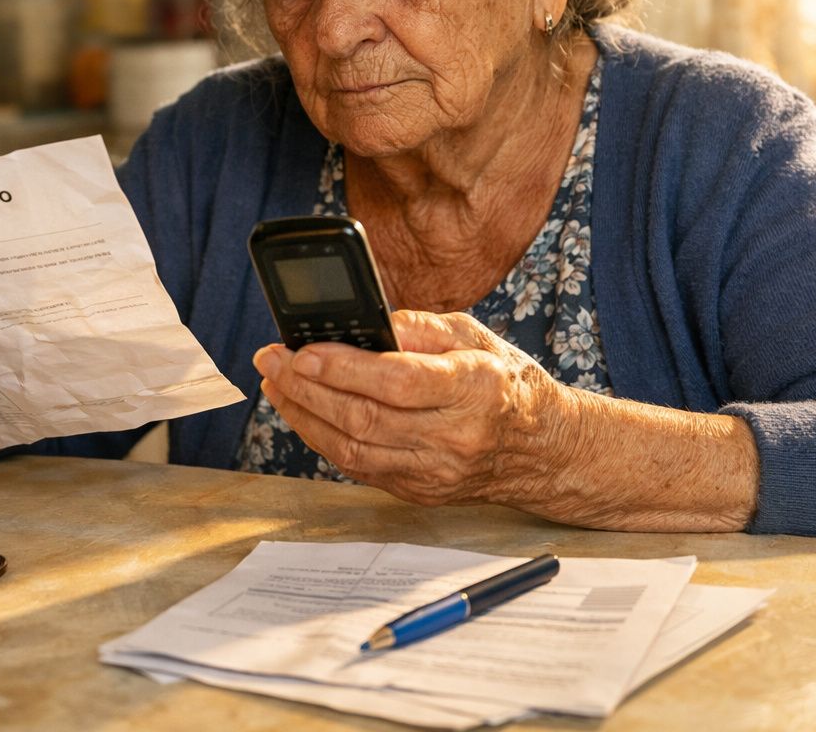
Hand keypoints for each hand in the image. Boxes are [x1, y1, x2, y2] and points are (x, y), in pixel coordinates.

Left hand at [252, 310, 567, 506]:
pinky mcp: (421, 492)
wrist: (543, 448)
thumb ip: (418, 327)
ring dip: (305, 416)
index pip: (399, 381)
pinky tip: (305, 413)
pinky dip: (324, 440)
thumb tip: (363, 323)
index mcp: (475, 387)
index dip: (343, 367)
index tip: (302, 350)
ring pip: (353, 450)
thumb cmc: (505, 382)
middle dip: (307, 388)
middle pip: (365, 418)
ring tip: (278, 385)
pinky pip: (359, 468)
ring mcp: (437, 472)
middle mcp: (456, 436)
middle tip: (273, 361)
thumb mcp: (473, 335)